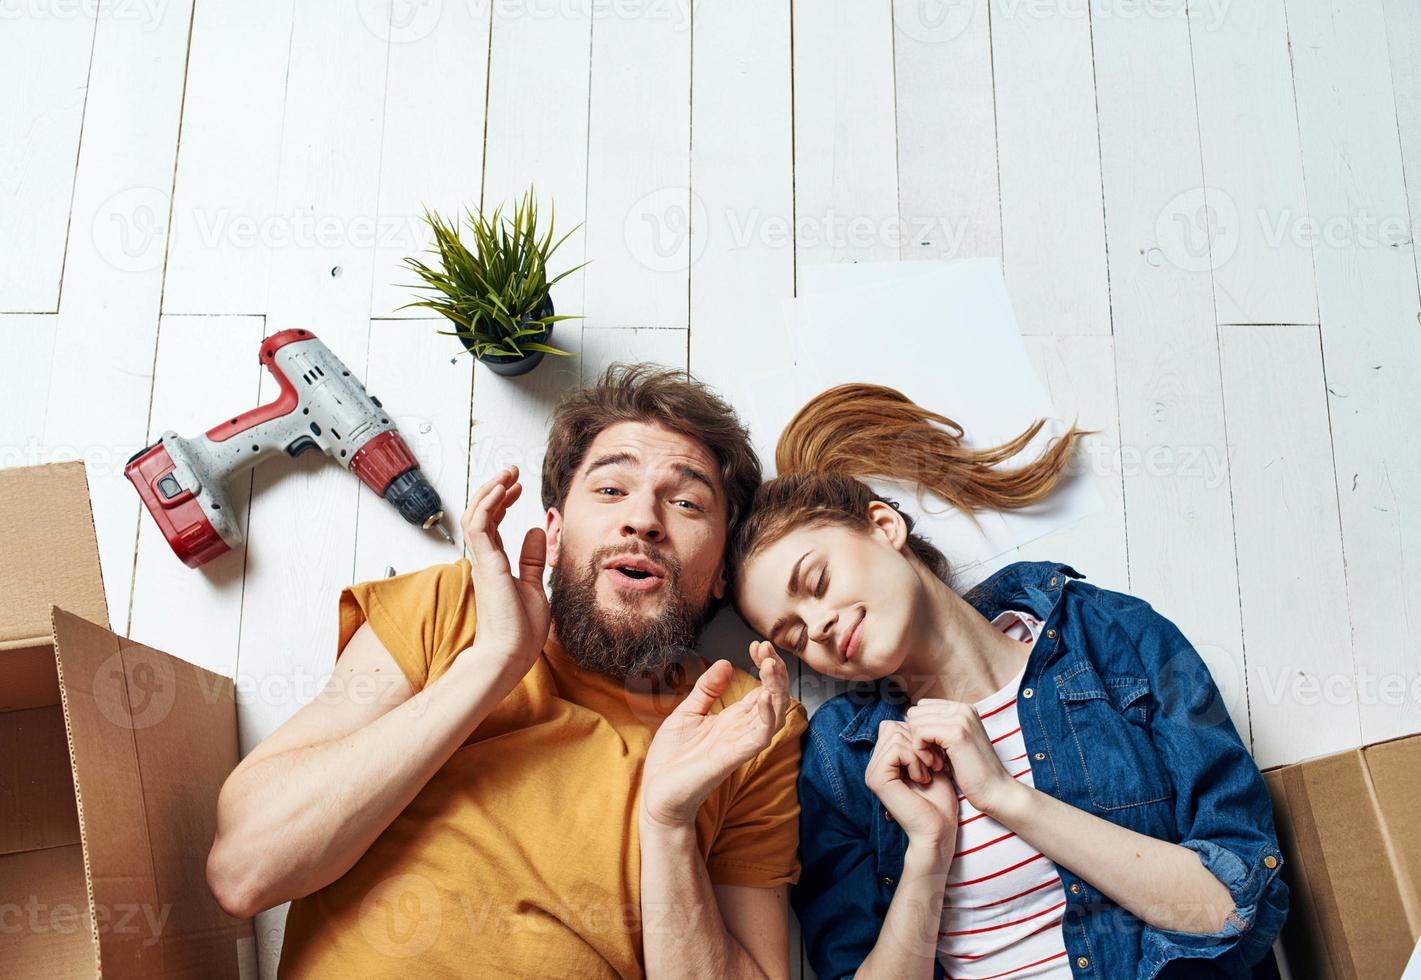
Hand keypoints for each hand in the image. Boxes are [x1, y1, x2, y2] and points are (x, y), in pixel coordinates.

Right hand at [460, 465, 549, 674]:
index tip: (517, 487)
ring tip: (507, 474)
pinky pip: (479, 525)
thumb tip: (536, 531)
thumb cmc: (519, 631)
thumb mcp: (533, 586)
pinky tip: (502, 491)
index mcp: (493, 565)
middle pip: (480, 514)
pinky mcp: (485, 564)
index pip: (491, 524)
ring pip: (475, 514)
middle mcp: (484, 560)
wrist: (509, 655)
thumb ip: (531, 559)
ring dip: (490, 491)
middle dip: (494, 489)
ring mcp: (482, 561)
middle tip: (511, 472)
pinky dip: (488, 505)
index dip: (501, 502)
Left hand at [640, 641, 790, 829]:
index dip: (765, 666)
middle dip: (775, 672)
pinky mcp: (733, 758)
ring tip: (771, 665)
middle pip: (773, 698)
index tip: (757, 645)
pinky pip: (759, 736)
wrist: (657, 794)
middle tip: (767, 649)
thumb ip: (706, 690)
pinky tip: (763, 696)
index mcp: (732, 719)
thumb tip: (726, 663)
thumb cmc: (672, 759)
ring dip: (776, 689)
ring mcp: (740, 744)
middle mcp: (741, 730)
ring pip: (773, 715)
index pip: (761, 688)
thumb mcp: (686, 713)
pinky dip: (766, 716)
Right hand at [866, 720, 959, 855]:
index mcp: (884, 761)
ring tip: (929, 772)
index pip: (894, 725)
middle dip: (920, 741)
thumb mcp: (928, 762)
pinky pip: (895, 748)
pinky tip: (922, 777)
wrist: (939, 830)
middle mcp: (874, 765)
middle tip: (935, 764)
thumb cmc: (939, 800)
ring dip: (919, 751)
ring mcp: (872, 772)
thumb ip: (916, 741)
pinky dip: (914, 759)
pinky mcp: (876, 779)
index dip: (918, 734)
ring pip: (895, 734)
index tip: (935, 756)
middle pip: (893, 726)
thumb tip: (911, 713)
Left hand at [905, 699, 1020, 816]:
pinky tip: (934, 766)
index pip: (922, 707)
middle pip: (916, 713)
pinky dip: (921, 752)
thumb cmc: (972, 772)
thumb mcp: (953, 744)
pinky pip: (920, 733)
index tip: (930, 751)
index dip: (919, 730)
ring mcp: (961, 719)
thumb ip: (938, 729)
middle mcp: (963, 709)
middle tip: (930, 759)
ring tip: (933, 763)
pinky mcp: (957, 733)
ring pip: (916, 722)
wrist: (995, 791)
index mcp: (963, 709)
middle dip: (916, 737)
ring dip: (918, 746)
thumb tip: (910, 719)